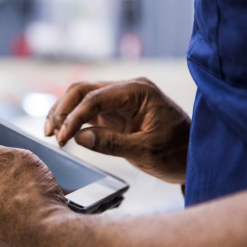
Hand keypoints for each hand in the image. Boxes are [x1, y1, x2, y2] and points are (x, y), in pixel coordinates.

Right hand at [45, 78, 189, 183]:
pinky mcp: (115, 112)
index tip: (63, 137)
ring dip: (64, 113)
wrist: (195, 156)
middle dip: (63, 110)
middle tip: (52, 134)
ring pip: (81, 98)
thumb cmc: (179, 151)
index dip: (74, 117)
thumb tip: (80, 137)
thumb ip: (112, 143)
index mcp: (138, 91)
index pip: (96, 97)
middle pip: (83, 90)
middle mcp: (126, 89)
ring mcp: (120, 100)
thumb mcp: (146, 151)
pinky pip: (87, 110)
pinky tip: (63, 133)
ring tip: (51, 133)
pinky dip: (73, 120)